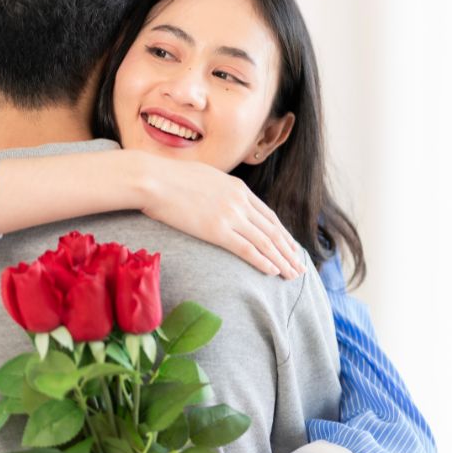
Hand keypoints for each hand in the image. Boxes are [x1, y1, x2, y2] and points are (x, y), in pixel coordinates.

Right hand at [138, 154, 306, 279]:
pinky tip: (273, 271)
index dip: (282, 234)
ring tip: (292, 275)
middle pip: (273, 230)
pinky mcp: (217, 229)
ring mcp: (230, 215)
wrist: (152, 178)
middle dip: (288, 251)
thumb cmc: (169, 177)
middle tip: (299, 267)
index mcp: (238, 188)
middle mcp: (240, 201)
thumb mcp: (204, 177)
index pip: (268, 216)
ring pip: (265, 242)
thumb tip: (218, 200)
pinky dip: (263, 261)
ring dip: (281, 260)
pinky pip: (247, 248)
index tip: (291, 248)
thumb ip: (219, 190)